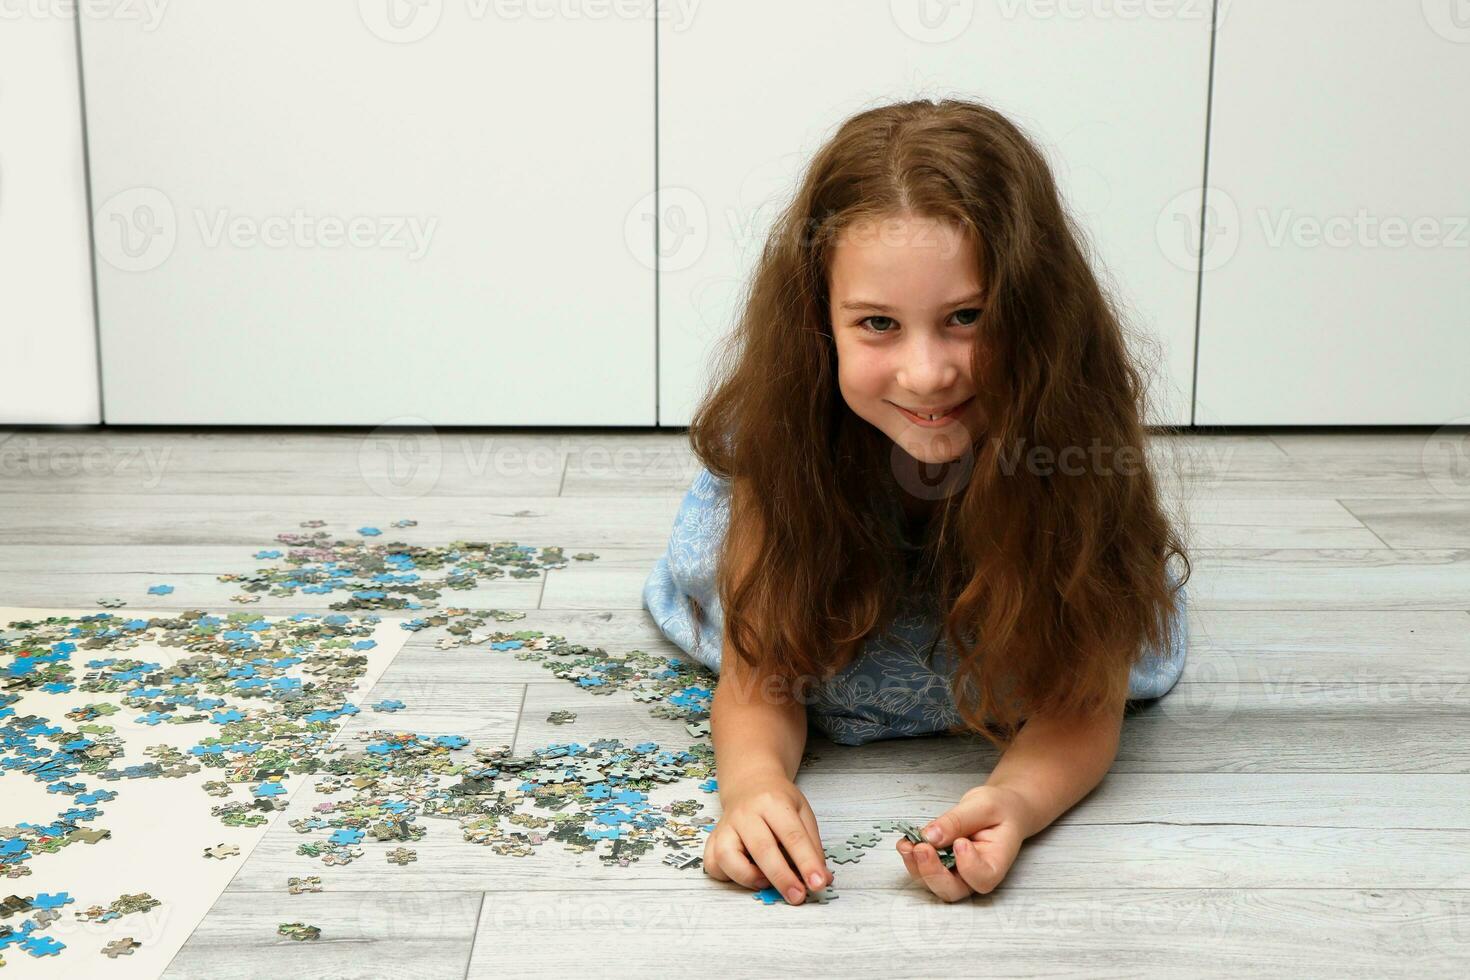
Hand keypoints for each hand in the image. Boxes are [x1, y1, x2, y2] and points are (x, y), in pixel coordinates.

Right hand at [702, 773, 832, 904]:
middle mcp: (746, 813)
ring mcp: (726, 826)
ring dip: (748, 878)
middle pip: (762, 848)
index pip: (792, 835)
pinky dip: (727, 876)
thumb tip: (822, 879)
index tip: (818, 884)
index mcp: (773, 802)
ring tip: (766, 883)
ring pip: (726, 856)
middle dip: (782, 877)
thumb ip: (813, 846)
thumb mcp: (802, 813)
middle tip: (797, 897)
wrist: (749, 783)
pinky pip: (712, 863)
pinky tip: (745, 876)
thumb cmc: (778, 802)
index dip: (807, 862)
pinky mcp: (713, 838)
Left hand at [896, 784, 1029, 901]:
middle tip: (922, 848)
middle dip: (933, 873)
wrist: (997, 809)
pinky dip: (911, 858)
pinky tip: (906, 842)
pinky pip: (923, 870)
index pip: (984, 879)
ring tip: (908, 844)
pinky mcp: (941, 865)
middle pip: (952, 890)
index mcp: (996, 862)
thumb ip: (958, 821)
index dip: (969, 866)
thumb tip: (930, 836)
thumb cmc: (998, 809)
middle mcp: (975, 875)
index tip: (961, 843)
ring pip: (933, 884)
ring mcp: (956, 873)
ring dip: (916, 867)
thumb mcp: (983, 805)